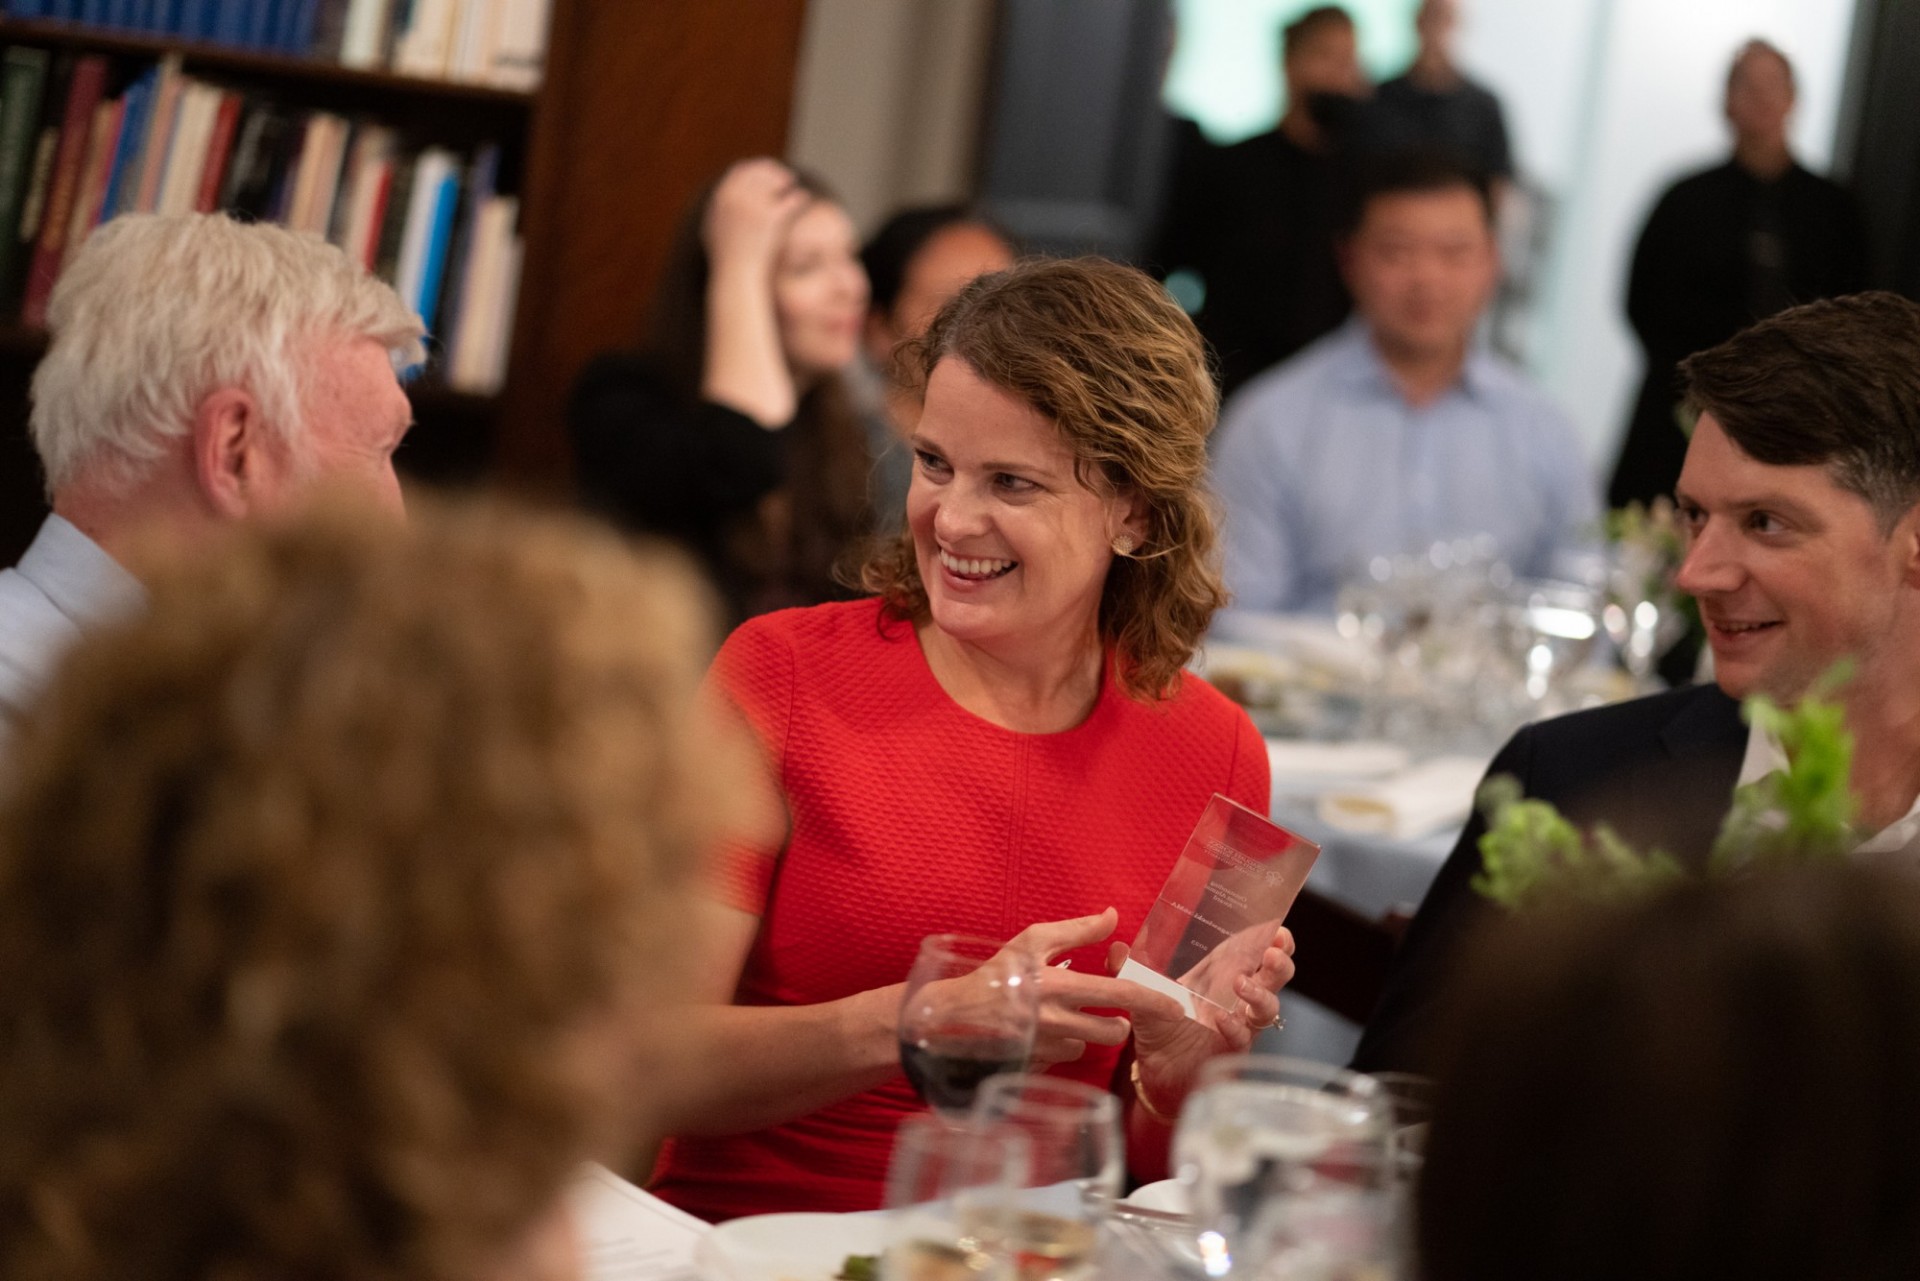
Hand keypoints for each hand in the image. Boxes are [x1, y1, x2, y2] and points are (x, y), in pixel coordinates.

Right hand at [702, 158, 808, 273]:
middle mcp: (735, 197)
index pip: (741, 171)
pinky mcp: (770, 218)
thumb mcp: (712, 231)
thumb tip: (720, 199)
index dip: (754, 169)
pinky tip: (802, 198)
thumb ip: (716, 212)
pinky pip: (789, 199)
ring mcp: (753, 206)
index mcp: (721, 197)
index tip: (764, 171)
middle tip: (785, 176)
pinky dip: (796, 197)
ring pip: (775, 181)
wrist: (736, 277)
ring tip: (792, 185)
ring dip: (784, 179)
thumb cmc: (726, 259)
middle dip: (772, 171)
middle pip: (759, 172)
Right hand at [998, 909, 1186, 1066]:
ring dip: (1083, 1033)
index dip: (1152, 1002)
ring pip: (1087, 1045)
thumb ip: (1077, 930)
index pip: (1120, 996)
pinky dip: (1060, 1046)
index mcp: (1060, 985)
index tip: (1175, 1008)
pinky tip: (1042, 1032)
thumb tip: (1113, 916)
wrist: (952, 1014)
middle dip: (1119, 1024)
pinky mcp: (1037, 1065)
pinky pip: (1064, 1057)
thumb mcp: (1033, 941)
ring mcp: (1047, 1047)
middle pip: (1114, 1033)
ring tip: (1061, 1018)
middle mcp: (1057, 1020)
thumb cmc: (995, 972)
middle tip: (1110, 1014)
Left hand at [1108, 926, 1294, 1118]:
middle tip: (1273, 953)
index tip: (1277, 929)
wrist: (1155, 1069)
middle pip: (1274, 976)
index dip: (1273, 939)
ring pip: (1268, 1007)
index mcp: (1222, 973)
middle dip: (1280, 962)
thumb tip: (1116, 947)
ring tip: (1242, 984)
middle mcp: (1238, 997)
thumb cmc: (1159, 1024)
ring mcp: (1239, 1023)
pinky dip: (1236, 1028)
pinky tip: (1223, 1020)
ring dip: (1260, 993)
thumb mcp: (1142, 991)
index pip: (1257, 950)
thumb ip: (1128, 968)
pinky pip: (1243, 1038)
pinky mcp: (1231, 1049)